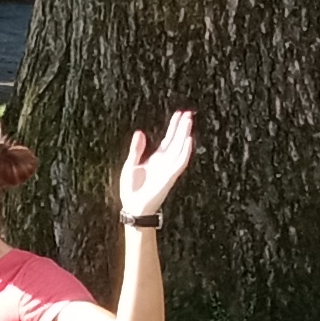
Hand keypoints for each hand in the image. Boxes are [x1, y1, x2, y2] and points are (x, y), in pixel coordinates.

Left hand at [115, 111, 196, 225]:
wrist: (133, 207)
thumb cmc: (132, 190)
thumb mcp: (130, 164)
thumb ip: (136, 149)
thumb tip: (140, 132)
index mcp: (157, 159)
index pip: (168, 139)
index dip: (174, 126)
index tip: (179, 114)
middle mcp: (165, 162)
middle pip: (176, 141)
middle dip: (182, 127)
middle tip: (188, 113)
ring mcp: (168, 169)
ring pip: (180, 148)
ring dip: (185, 135)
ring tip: (189, 121)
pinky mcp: (169, 177)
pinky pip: (180, 163)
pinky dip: (185, 152)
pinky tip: (189, 141)